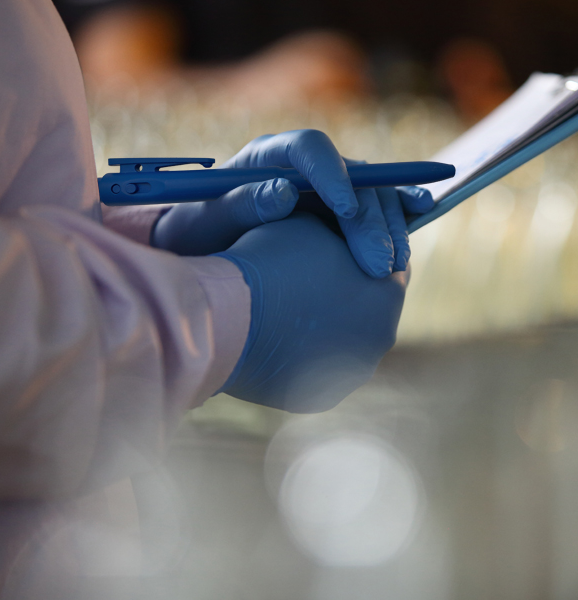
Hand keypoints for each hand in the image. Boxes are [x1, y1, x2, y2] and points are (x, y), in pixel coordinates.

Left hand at [152, 129, 432, 276]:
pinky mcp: (337, 213)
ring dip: (388, 225)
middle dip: (369, 218)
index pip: (309, 149)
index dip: (333, 174)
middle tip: (378, 263)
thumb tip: (284, 192)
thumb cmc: (196, 234)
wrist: (202, 251)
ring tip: (396, 265)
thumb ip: (239, 205)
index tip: (347, 210)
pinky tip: (416, 226)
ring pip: (370, 193)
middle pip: (350, 176)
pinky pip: (373, 209)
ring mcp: (325, 188)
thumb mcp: (205, 222)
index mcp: (267, 157)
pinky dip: (396, 218)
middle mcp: (303, 167)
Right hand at [216, 212, 408, 411]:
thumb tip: (348, 234)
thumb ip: (344, 230)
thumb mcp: (314, 222)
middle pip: (372, 308)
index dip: (368, 252)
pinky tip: (283, 339)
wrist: (226, 317)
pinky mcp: (322, 397)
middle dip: (351, 293)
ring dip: (331, 326)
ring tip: (295, 310)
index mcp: (389, 292)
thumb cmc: (270, 261)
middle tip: (317, 279)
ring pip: (349, 342)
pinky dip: (309, 355)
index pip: (394, 265)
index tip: (346, 249)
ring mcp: (353, 373)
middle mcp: (381, 337)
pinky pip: (322, 368)